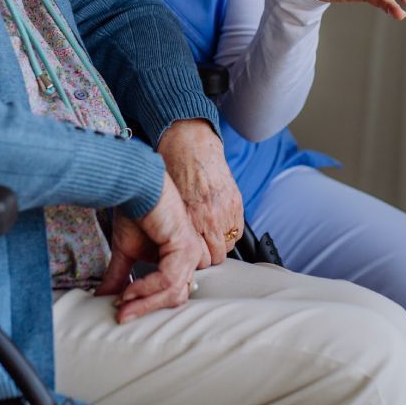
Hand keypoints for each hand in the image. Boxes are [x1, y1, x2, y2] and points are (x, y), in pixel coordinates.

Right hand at [95, 173, 203, 322]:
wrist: (135, 185)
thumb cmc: (135, 211)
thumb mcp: (126, 251)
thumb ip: (120, 276)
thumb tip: (103, 299)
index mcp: (180, 258)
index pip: (171, 293)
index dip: (148, 305)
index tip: (122, 313)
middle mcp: (191, 257)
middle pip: (174, 297)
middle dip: (146, 309)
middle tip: (121, 315)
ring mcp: (191, 253)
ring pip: (172, 292)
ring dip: (144, 302)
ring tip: (122, 306)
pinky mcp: (185, 247)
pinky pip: (167, 279)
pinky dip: (146, 288)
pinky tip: (128, 291)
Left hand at [157, 119, 243, 266]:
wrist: (190, 144)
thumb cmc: (172, 169)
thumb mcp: (167, 202)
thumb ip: (176, 226)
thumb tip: (177, 245)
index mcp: (191, 218)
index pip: (201, 259)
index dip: (195, 260)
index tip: (190, 256)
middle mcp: (210, 216)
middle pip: (217, 256)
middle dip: (209, 255)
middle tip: (200, 246)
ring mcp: (226, 209)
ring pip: (229, 245)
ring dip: (220, 243)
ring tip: (209, 233)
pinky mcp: (236, 201)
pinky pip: (238, 230)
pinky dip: (231, 230)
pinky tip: (219, 223)